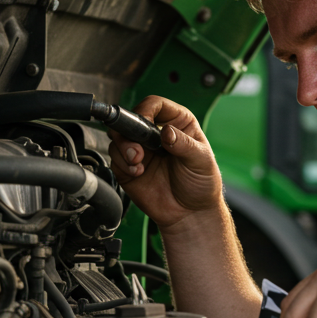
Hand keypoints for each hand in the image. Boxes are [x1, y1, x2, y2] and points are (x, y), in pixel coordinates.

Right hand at [107, 96, 222, 229]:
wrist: (190, 213)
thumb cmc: (201, 184)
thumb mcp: (201, 161)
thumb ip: (184, 144)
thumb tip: (167, 132)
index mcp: (177, 123)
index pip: (154, 104)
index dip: (145, 109)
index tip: (144, 123)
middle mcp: (156, 133)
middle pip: (130, 119)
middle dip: (129, 133)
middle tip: (137, 151)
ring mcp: (141, 150)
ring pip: (118, 137)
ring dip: (124, 149)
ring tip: (138, 164)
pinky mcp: (128, 167)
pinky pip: (114, 158)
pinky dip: (122, 165)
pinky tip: (138, 174)